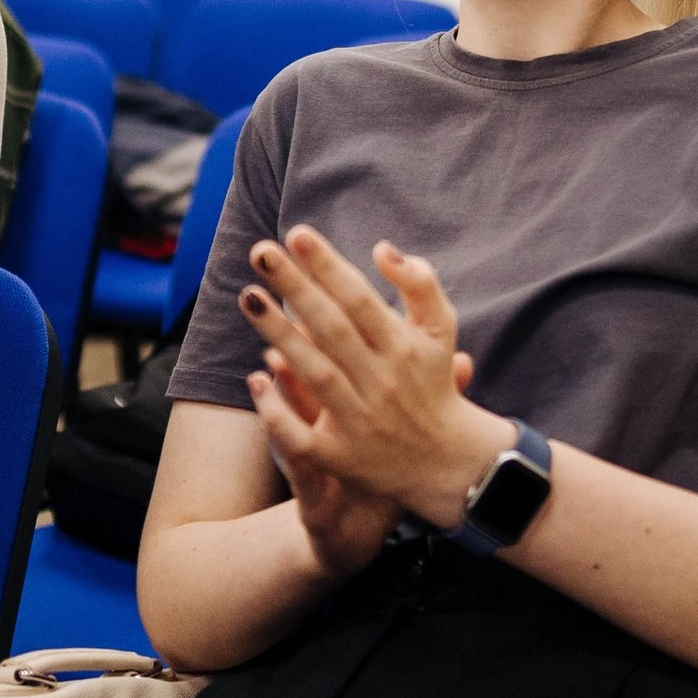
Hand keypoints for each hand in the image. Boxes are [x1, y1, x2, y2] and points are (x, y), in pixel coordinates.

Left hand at [238, 227, 512, 532]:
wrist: (449, 463)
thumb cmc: (435, 381)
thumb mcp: (441, 330)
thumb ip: (419, 283)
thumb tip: (381, 247)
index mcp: (403, 347)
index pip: (359, 299)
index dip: (328, 266)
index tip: (297, 234)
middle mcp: (382, 381)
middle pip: (331, 328)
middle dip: (295, 288)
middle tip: (260, 251)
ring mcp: (361, 421)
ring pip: (315, 373)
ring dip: (279, 335)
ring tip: (248, 296)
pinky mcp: (341, 457)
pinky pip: (302, 436)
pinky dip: (277, 411)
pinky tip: (256, 378)